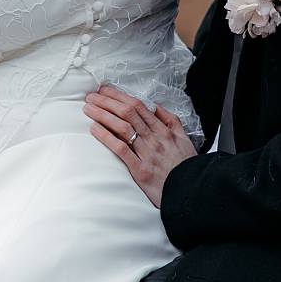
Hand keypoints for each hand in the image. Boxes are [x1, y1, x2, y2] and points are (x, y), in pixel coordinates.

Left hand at [84, 84, 195, 207]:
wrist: (191, 191)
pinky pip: (121, 150)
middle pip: (127, 112)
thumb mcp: (185, 140)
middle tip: (91, 96)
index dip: (119, 96)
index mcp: (163, 130)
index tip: (105, 90)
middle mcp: (154, 138)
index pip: (138, 106)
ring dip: (103, 115)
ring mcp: (147, 153)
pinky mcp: (140, 170)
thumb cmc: (186, 168)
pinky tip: (94, 129)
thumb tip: (157, 107)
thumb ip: (171, 121)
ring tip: (88, 108)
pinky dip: (106, 137)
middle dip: (107, 101)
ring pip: (122, 127)